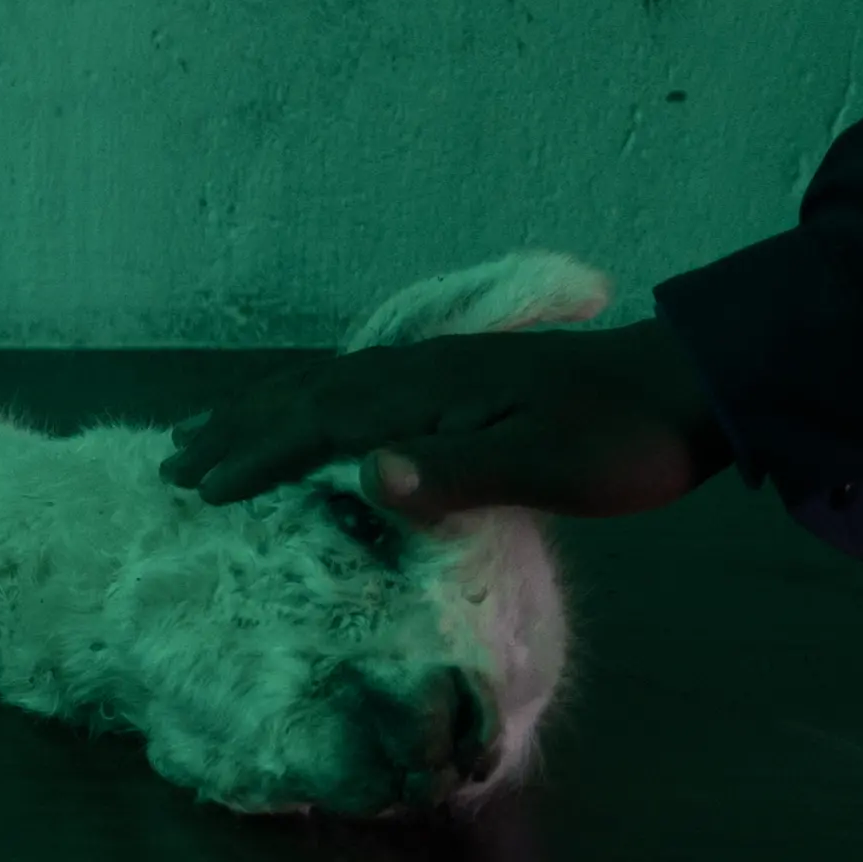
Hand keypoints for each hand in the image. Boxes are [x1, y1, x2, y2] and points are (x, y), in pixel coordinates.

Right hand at [161, 321, 733, 520]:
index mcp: (427, 395)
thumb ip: (456, 474)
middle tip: (171, 461)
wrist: (691, 386)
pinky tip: (314, 417)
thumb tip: (362, 477)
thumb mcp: (549, 467)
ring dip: (263, 411)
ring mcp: (438, 371)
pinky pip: (354, 388)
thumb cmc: (622, 441)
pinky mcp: (460, 380)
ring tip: (213, 432)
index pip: (319, 425)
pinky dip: (308, 403)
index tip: (198, 490)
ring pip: (326, 386)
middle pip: (305, 396)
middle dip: (238, 429)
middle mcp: (418, 373)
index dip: (256, 457)